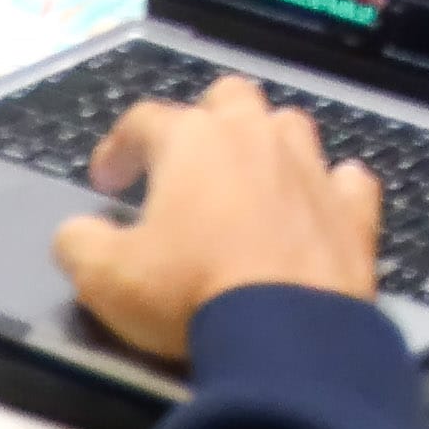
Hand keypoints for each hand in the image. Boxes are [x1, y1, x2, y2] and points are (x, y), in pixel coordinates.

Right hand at [53, 82, 383, 359]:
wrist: (287, 331)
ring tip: (249, 183)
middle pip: (229, 97)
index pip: (144, 119)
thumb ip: (79, 245)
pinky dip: (331, 189)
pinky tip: (319, 207)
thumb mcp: (106, 277)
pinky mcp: (354, 208)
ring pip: (290, 126)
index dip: (118, 146)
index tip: (105, 181)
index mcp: (192, 140)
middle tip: (187, 163)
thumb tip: (74, 232)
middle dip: (206, 119)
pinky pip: (347, 180)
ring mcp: (312, 167)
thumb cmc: (189, 292)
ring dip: (268, 145)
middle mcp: (255, 136)